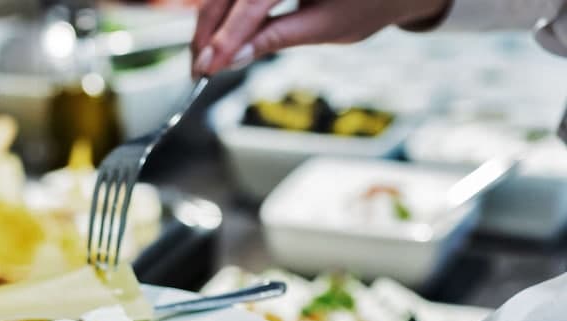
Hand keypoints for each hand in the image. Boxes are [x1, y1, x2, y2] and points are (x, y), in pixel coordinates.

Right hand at [191, 0, 451, 75]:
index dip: (226, 38)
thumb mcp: (324, 27)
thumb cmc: (367, 3)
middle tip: (198, 68)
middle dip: (209, 30)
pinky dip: (224, 10)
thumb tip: (232, 59)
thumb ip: (275, 39)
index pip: (251, 4)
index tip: (207, 68)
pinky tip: (217, 35)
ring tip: (205, 57)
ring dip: (211, 22)